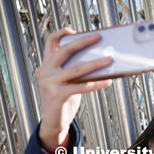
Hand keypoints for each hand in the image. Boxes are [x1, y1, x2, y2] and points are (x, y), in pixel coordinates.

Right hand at [36, 27, 112, 147]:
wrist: (53, 123)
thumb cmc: (62, 101)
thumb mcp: (65, 82)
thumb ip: (73, 71)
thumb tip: (97, 61)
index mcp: (46, 66)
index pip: (50, 43)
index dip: (61, 33)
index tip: (73, 30)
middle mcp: (45, 72)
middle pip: (64, 51)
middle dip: (83, 42)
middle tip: (97, 37)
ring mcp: (49, 83)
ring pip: (76, 69)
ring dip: (95, 63)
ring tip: (108, 59)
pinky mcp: (57, 95)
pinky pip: (81, 86)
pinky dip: (96, 84)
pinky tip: (107, 81)